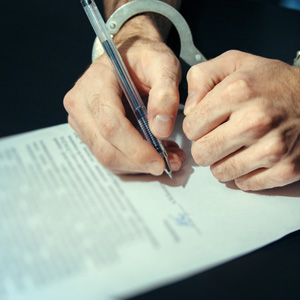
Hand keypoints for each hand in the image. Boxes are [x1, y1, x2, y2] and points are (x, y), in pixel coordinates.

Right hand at [64, 16, 184, 174]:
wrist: (127, 55)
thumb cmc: (144, 58)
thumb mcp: (163, 65)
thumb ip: (165, 94)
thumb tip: (161, 130)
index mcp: (95, 84)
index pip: (111, 125)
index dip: (136, 149)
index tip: (160, 162)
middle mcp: (80, 104)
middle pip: (105, 147)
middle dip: (138, 162)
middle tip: (169, 164)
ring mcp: (80, 119)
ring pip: (105, 156)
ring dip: (136, 165)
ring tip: (165, 157)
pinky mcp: (87, 130)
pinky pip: (107, 154)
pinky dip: (131, 161)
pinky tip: (151, 153)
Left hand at [183, 50, 299, 190]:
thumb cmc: (272, 83)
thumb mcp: (234, 63)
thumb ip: (201, 78)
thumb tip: (188, 110)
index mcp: (238, 92)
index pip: (190, 128)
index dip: (195, 127)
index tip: (206, 123)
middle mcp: (255, 121)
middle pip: (201, 154)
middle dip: (205, 147)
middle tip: (219, 137)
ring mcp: (273, 148)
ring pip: (220, 173)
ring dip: (223, 162)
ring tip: (237, 147)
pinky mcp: (286, 168)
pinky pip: (245, 184)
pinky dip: (244, 174)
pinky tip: (252, 158)